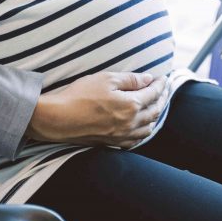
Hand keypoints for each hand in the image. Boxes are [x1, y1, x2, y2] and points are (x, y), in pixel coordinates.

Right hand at [25, 72, 167, 148]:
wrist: (58, 119)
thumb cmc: (79, 96)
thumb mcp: (106, 79)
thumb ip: (130, 79)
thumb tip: (148, 79)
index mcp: (131, 105)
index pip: (153, 93)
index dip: (160, 84)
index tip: (163, 78)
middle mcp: (131, 123)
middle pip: (155, 111)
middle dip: (161, 98)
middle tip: (163, 89)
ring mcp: (122, 135)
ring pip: (148, 127)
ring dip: (155, 115)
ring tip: (156, 105)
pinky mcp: (113, 143)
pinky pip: (136, 140)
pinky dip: (144, 131)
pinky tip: (143, 126)